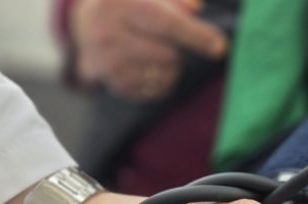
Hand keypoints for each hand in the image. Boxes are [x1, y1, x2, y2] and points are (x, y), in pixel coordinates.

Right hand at [70, 0, 227, 100]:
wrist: (86, 24)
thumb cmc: (131, 3)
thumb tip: (195, 9)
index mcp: (123, 3)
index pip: (165, 23)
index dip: (195, 36)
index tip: (220, 47)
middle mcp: (109, 31)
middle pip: (167, 55)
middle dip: (179, 51)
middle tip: (172, 43)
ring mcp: (107, 60)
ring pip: (162, 75)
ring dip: (172, 68)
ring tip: (160, 54)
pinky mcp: (111, 82)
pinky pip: (152, 91)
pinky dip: (161, 82)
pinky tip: (152, 68)